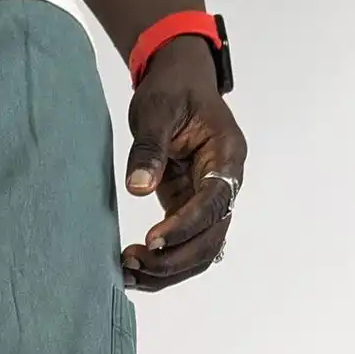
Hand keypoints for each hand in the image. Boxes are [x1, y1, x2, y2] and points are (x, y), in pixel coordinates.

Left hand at [121, 36, 245, 291]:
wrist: (178, 80)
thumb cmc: (172, 87)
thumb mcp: (157, 108)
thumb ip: (150, 148)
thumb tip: (139, 188)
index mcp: (226, 156)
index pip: (213, 203)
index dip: (184, 226)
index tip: (152, 239)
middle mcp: (225, 184)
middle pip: (211, 239)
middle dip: (174, 258)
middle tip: (132, 262)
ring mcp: (209, 200)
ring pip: (201, 251)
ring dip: (168, 270)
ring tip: (128, 273)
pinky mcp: (190, 208)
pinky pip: (184, 246)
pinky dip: (162, 262)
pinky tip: (133, 269)